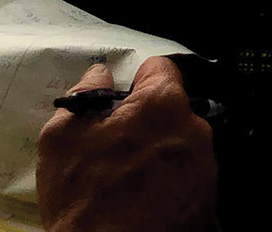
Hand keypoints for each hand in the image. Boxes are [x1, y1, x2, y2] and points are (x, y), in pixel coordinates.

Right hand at [37, 56, 218, 231]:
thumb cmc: (87, 201)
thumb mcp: (62, 142)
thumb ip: (82, 99)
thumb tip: (98, 74)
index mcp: (163, 104)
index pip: (158, 69)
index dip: (134, 83)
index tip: (118, 104)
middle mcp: (195, 128)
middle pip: (170, 109)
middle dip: (145, 122)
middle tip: (115, 149)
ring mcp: (206, 164)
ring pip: (178, 142)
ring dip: (158, 152)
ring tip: (128, 180)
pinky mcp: (208, 196)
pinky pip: (186, 173)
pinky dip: (169, 179)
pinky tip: (145, 197)